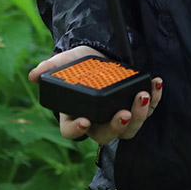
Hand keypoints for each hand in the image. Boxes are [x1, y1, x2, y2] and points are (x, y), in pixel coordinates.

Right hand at [28, 45, 162, 144]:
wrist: (99, 54)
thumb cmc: (79, 64)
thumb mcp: (66, 62)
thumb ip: (51, 67)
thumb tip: (34, 75)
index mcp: (74, 115)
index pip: (71, 131)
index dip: (76, 129)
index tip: (84, 121)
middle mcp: (97, 122)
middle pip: (106, 135)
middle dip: (116, 126)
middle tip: (123, 114)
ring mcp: (117, 116)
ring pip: (129, 129)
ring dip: (139, 115)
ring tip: (143, 95)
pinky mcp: (135, 105)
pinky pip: (147, 110)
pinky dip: (154, 99)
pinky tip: (155, 84)